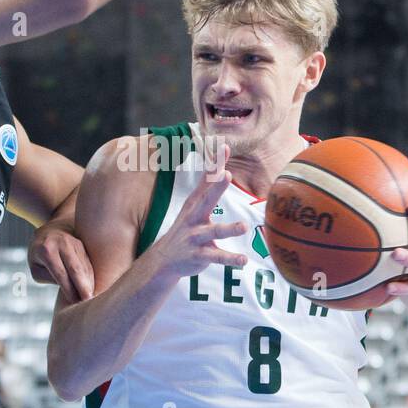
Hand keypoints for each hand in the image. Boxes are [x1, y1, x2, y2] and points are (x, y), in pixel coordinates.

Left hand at [28, 219, 94, 302]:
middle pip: (75, 268)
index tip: (74, 301)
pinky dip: (91, 275)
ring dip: (89, 281)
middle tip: (88, 300)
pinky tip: (92, 286)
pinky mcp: (82, 244)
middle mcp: (61, 244)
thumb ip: (50, 278)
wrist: (49, 231)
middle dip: (83, 286)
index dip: (68, 289)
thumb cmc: (40, 255)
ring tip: (91, 296)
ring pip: (84, 265)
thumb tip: (68, 287)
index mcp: (46, 250)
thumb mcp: (36, 268)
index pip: (60, 273)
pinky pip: (88, 262)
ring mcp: (73, 242)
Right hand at [148, 143, 246, 276]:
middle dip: (216, 187)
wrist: (164, 259)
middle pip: (206, 199)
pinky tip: (243, 260)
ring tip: (243, 226)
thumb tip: (221, 163)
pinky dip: (230, 259)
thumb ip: (208, 185)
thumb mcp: (193, 204)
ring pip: (214, 232)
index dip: (215, 164)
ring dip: (228, 229)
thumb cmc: (186, 226)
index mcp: (196, 203)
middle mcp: (195, 217)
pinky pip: (217, 257)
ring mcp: (196, 237)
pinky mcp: (200, 255)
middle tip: (226, 174)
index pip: (206, 180)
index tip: (224, 147)